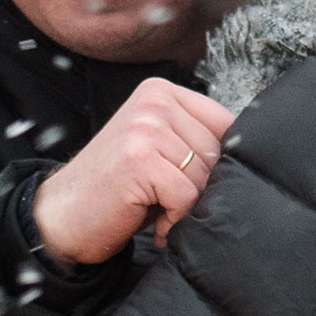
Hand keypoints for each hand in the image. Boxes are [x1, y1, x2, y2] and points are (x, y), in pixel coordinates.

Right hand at [32, 77, 236, 264]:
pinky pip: (186, 197)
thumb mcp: (160, 150)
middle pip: (217, 152)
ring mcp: (145, 128)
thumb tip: (255, 152)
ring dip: (186, 207)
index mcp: (161, 92)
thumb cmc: (118, 189)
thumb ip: (196, 139)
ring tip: (156, 210)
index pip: (226, 123)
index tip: (190, 181)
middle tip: (166, 201)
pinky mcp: (138, 158)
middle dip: (199, 188)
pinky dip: (175, 220)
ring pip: (204, 176)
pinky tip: (155, 223)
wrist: (60, 217)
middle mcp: (153, 102)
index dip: (220, 164)